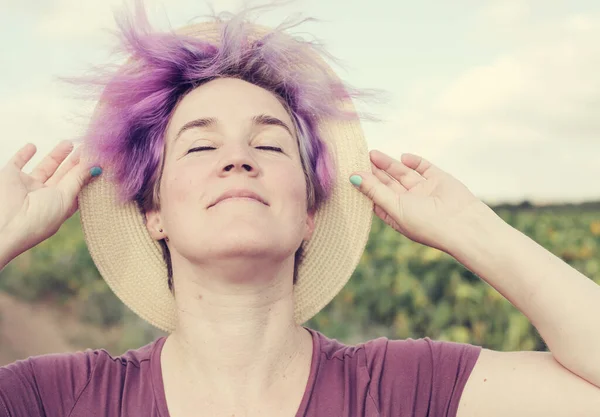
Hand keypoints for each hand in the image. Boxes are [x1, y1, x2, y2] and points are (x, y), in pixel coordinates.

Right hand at [0, 141, 100, 262]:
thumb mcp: (65, 197)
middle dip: (75, 163)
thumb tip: (97, 166)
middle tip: (87, 147)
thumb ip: (78, 179)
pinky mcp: (10, 177)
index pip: (77, 186)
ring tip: (69, 143)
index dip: (86, 173)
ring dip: (56, 156)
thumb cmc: (38, 218)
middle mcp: (44, 197)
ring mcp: (27, 187)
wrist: (3, 225)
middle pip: (64, 176)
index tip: (97, 158)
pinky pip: (17, 162)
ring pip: (45, 168)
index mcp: (60, 205)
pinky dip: (23, 154)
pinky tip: (32, 145)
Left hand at [350, 150, 486, 252]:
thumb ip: (374, 191)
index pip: (376, 198)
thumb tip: (353, 177)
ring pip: (403, 174)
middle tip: (359, 158)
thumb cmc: (426, 223)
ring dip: (388, 164)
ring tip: (372, 154)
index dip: (365, 186)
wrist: (464, 224)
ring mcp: (424, 190)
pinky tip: (403, 157)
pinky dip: (413, 161)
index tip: (351, 173)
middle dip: (374, 172)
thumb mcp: (395, 207)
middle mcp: (410, 203)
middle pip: (387, 184)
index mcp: (397, 215)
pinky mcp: (438, 179)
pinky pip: (423, 167)